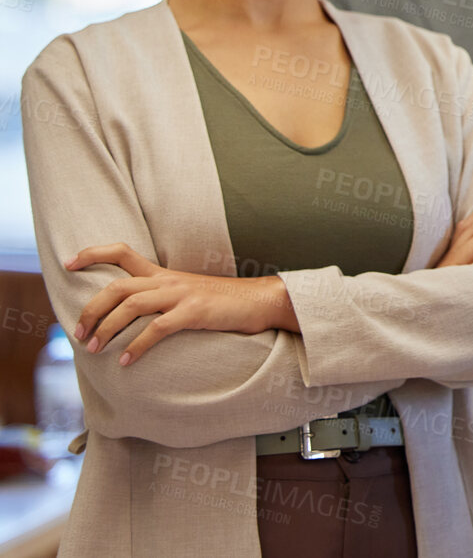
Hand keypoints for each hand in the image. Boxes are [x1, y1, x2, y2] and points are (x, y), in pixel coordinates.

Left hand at [66, 243, 297, 366]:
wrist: (261, 301)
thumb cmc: (223, 302)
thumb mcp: (188, 293)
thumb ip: (161, 298)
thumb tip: (132, 316)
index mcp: (164, 274)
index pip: (123, 252)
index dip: (93, 254)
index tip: (69, 263)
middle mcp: (169, 280)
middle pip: (117, 285)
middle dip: (90, 309)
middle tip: (78, 334)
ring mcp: (182, 294)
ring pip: (131, 304)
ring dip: (106, 328)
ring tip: (94, 349)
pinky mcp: (195, 312)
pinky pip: (157, 328)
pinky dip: (136, 346)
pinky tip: (125, 361)